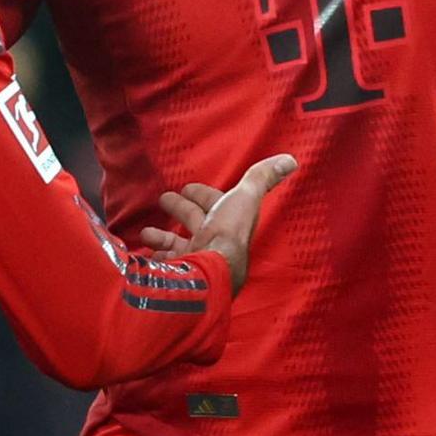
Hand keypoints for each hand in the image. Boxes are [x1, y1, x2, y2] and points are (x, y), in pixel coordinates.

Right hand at [138, 154, 297, 291]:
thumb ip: (262, 178)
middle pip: (193, 222)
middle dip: (180, 210)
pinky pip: (160, 266)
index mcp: (227, 223)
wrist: (210, 272)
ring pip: (176, 246)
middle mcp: (212, 243)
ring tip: (146, 233)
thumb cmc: (228, 233)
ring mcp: (194, 260)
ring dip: (162, 237)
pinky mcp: (176, 275)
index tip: (186, 187)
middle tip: (163, 199)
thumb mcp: (245, 198)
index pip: (213, 204)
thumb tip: (291, 160)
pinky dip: (152, 259)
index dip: (201, 194)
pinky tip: (144, 254)